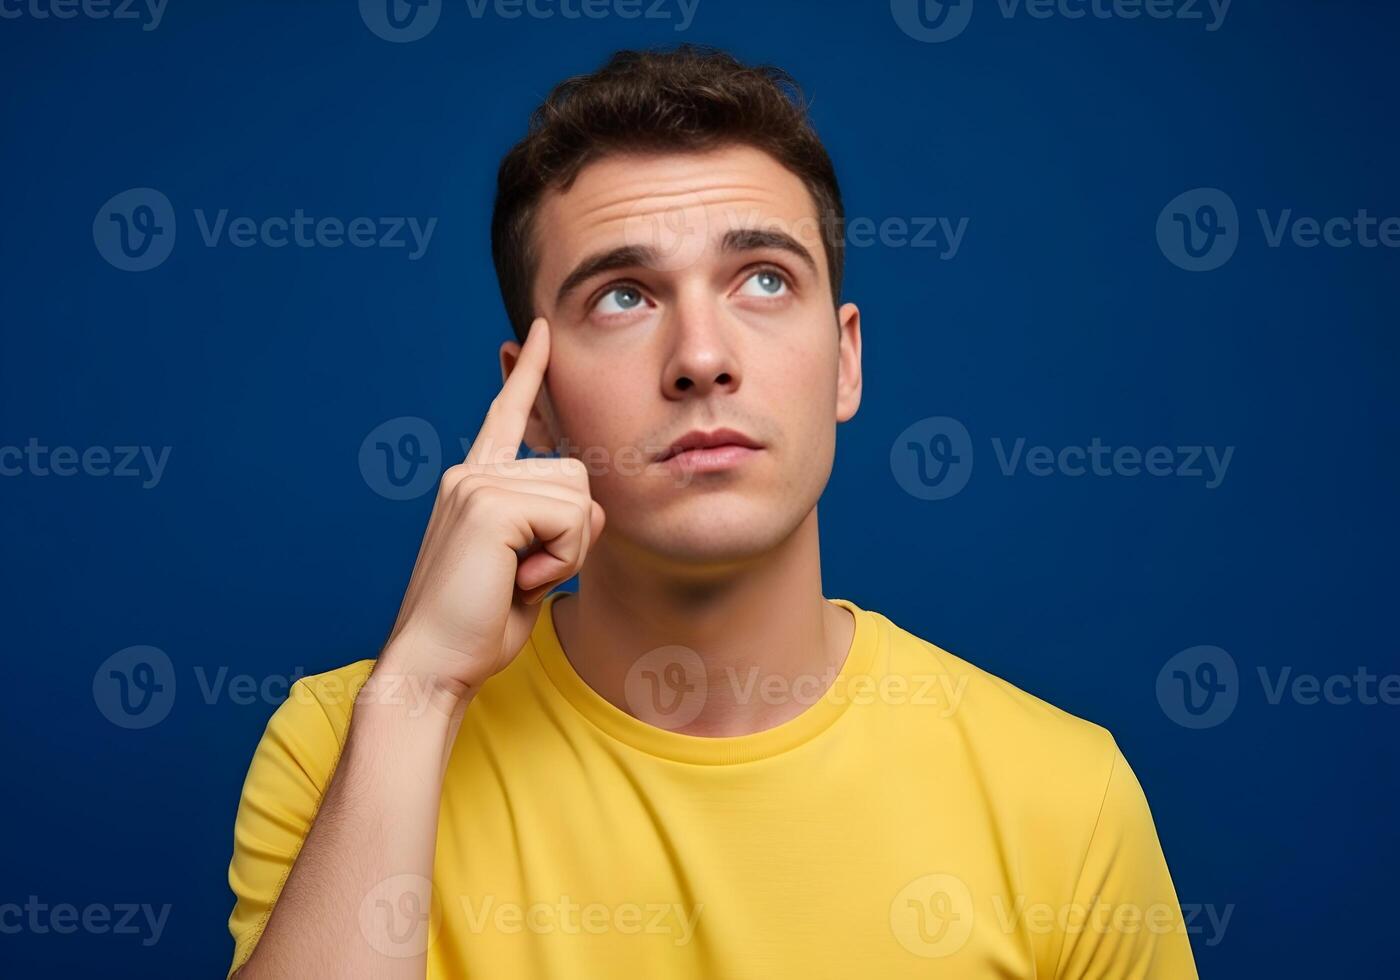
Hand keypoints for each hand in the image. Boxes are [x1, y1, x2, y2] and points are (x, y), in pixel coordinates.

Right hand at [375, 317, 604, 707]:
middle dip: (573, 536)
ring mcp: (475, 483)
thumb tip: (590, 506)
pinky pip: (570, 519)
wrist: (434, 666)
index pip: (507, 417)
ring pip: (579, 495)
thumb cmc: (479, 627)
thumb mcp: (530, 568)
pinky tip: (516, 581)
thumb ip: (557, 527)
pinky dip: (559, 559)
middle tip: (525, 576)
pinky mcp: (487, 503)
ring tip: (517, 579)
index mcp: (475, 484)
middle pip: (577, 475)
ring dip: (567, 550)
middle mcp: (470, 473)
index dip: (529, 375)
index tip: (541, 331)